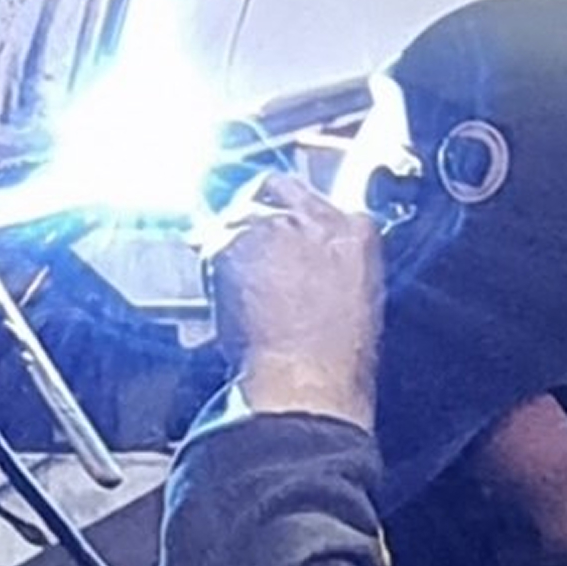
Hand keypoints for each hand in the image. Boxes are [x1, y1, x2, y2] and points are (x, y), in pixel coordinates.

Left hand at [204, 171, 383, 428]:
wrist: (306, 381)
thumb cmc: (334, 360)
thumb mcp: (355, 296)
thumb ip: (331, 259)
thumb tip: (307, 256)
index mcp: (356, 231)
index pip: (317, 197)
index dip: (291, 214)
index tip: (281, 231)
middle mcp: (316, 218)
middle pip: (273, 184)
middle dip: (254, 204)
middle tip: (243, 238)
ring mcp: (271, 226)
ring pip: (235, 213)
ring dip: (229, 240)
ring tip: (234, 283)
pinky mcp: (234, 242)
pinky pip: (211, 242)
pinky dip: (210, 265)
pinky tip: (224, 297)